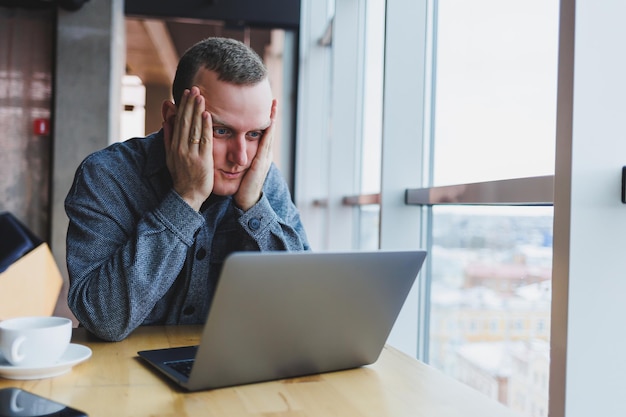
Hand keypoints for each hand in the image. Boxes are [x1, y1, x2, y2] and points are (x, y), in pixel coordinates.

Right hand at [163, 87, 212, 210]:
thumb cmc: (181, 176)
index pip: (178, 121)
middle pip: (185, 122)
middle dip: (189, 104)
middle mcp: (181, 148)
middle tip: (194, 88)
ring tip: (200, 96)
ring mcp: (191, 154)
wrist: (187, 195)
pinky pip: (204, 140)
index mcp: (174, 146)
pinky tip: (207, 115)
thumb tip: (166, 120)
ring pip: (193, 128)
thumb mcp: (170, 156)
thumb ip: (168, 138)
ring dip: (197, 111)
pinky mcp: (202, 160)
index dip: (182, 106)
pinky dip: (205, 127)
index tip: (186, 93)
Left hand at [233, 99, 277, 210]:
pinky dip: (269, 130)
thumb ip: (238, 157)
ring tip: (274, 105)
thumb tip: (231, 150)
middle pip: (269, 130)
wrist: (247, 200)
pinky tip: (270, 121)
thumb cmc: (241, 186)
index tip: (265, 106)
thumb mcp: (240, 168)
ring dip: (272, 118)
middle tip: (274, 99)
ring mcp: (265, 157)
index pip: (262, 133)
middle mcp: (264, 154)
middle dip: (271, 114)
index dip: (264, 120)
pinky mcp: (262, 161)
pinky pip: (266, 142)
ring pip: (270, 133)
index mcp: (259, 154)